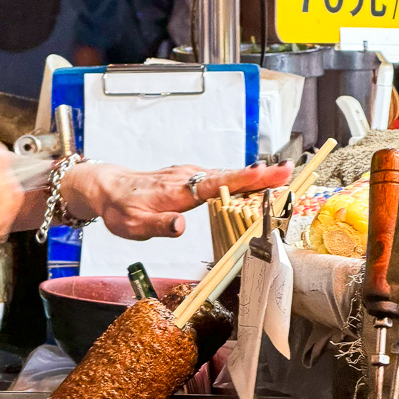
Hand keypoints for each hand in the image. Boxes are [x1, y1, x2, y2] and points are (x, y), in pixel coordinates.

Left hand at [60, 160, 293, 239]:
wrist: (106, 187)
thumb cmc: (120, 208)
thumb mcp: (133, 225)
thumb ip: (159, 225)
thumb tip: (181, 226)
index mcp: (178, 189)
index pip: (216, 182)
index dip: (244, 178)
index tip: (269, 171)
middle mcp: (188, 177)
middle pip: (231, 175)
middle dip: (262, 174)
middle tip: (292, 172)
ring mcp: (191, 175)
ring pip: (228, 175)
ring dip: (256, 176)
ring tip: (285, 176)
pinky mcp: (191, 178)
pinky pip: (221, 178)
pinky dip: (241, 179)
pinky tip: (257, 182)